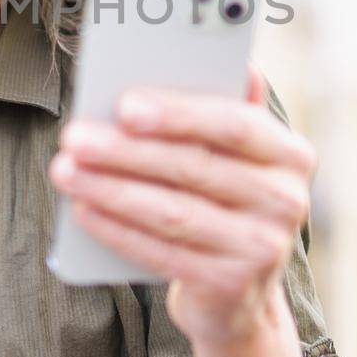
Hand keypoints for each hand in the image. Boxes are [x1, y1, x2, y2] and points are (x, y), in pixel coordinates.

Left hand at [47, 64, 316, 347]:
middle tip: (74, 137)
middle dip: (126, 151)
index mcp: (291, 154)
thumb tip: (231, 60)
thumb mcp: (236, 160)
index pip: (234, 125)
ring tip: (64, 169)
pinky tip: (83, 209)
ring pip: (173, 211)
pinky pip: (162, 252)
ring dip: (111, 188)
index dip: (178, 114)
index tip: (124, 104)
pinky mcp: (231, 286)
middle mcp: (286, 200)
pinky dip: (117, 229)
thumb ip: (227, 112)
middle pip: (195, 168)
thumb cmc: (225, 205)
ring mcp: (263, 248)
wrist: (238, 296)